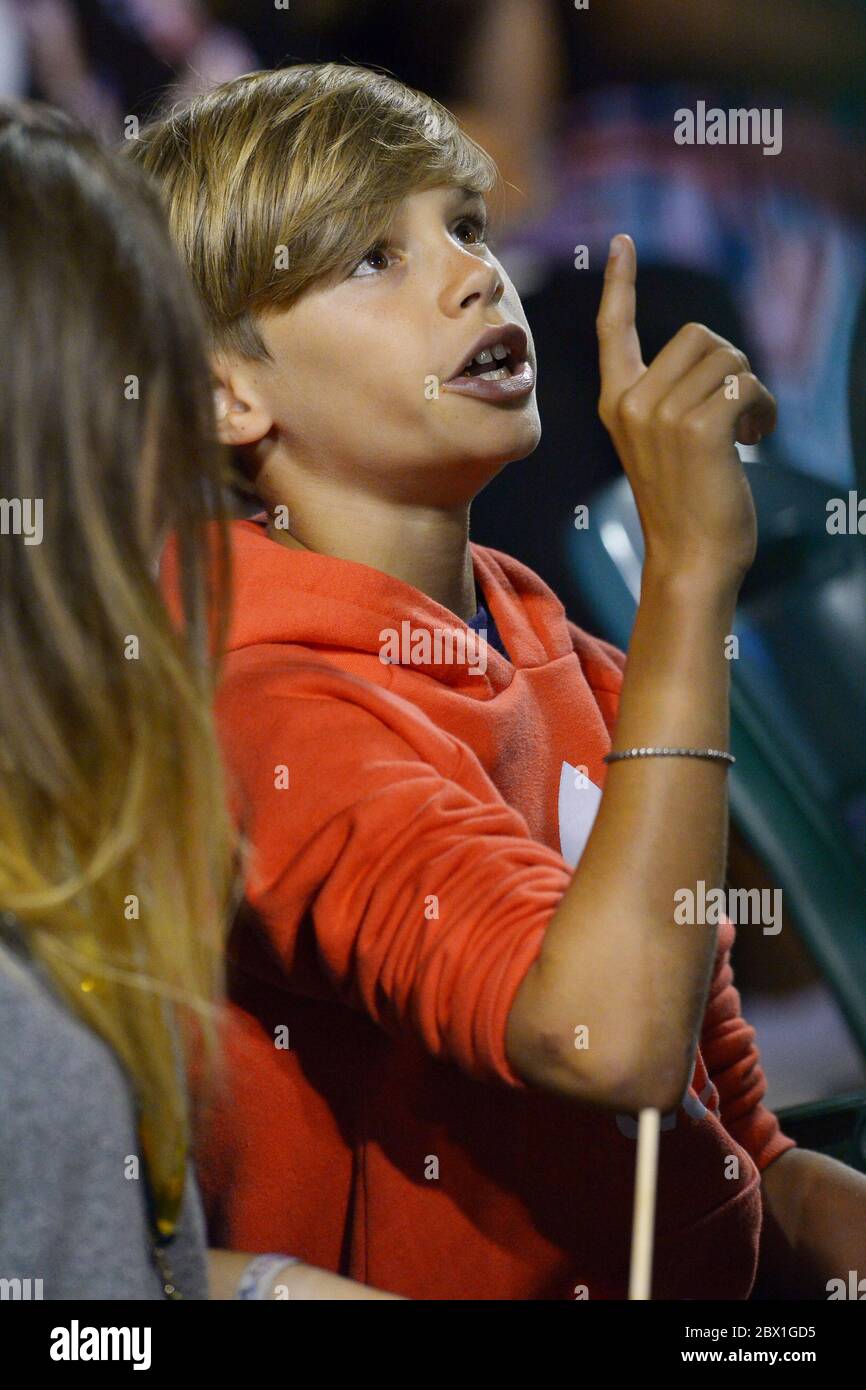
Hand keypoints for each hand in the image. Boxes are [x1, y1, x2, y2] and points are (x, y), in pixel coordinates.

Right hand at [595, 234, 775, 584]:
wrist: (690, 562)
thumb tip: (717, 361)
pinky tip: (756, 438)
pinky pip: (745, 385)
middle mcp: (632, 402)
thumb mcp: (663, 445)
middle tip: (737, 414)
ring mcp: (661, 414)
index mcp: (617, 403)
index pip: (615, 330)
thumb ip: (670, 400)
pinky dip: (763, 408)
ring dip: (752, 391)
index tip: (622, 244)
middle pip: (699, 336)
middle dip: (731, 368)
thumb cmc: (685, 509)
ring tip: (747, 431)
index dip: (621, 284)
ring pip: (727, 359)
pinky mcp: (698, 428)